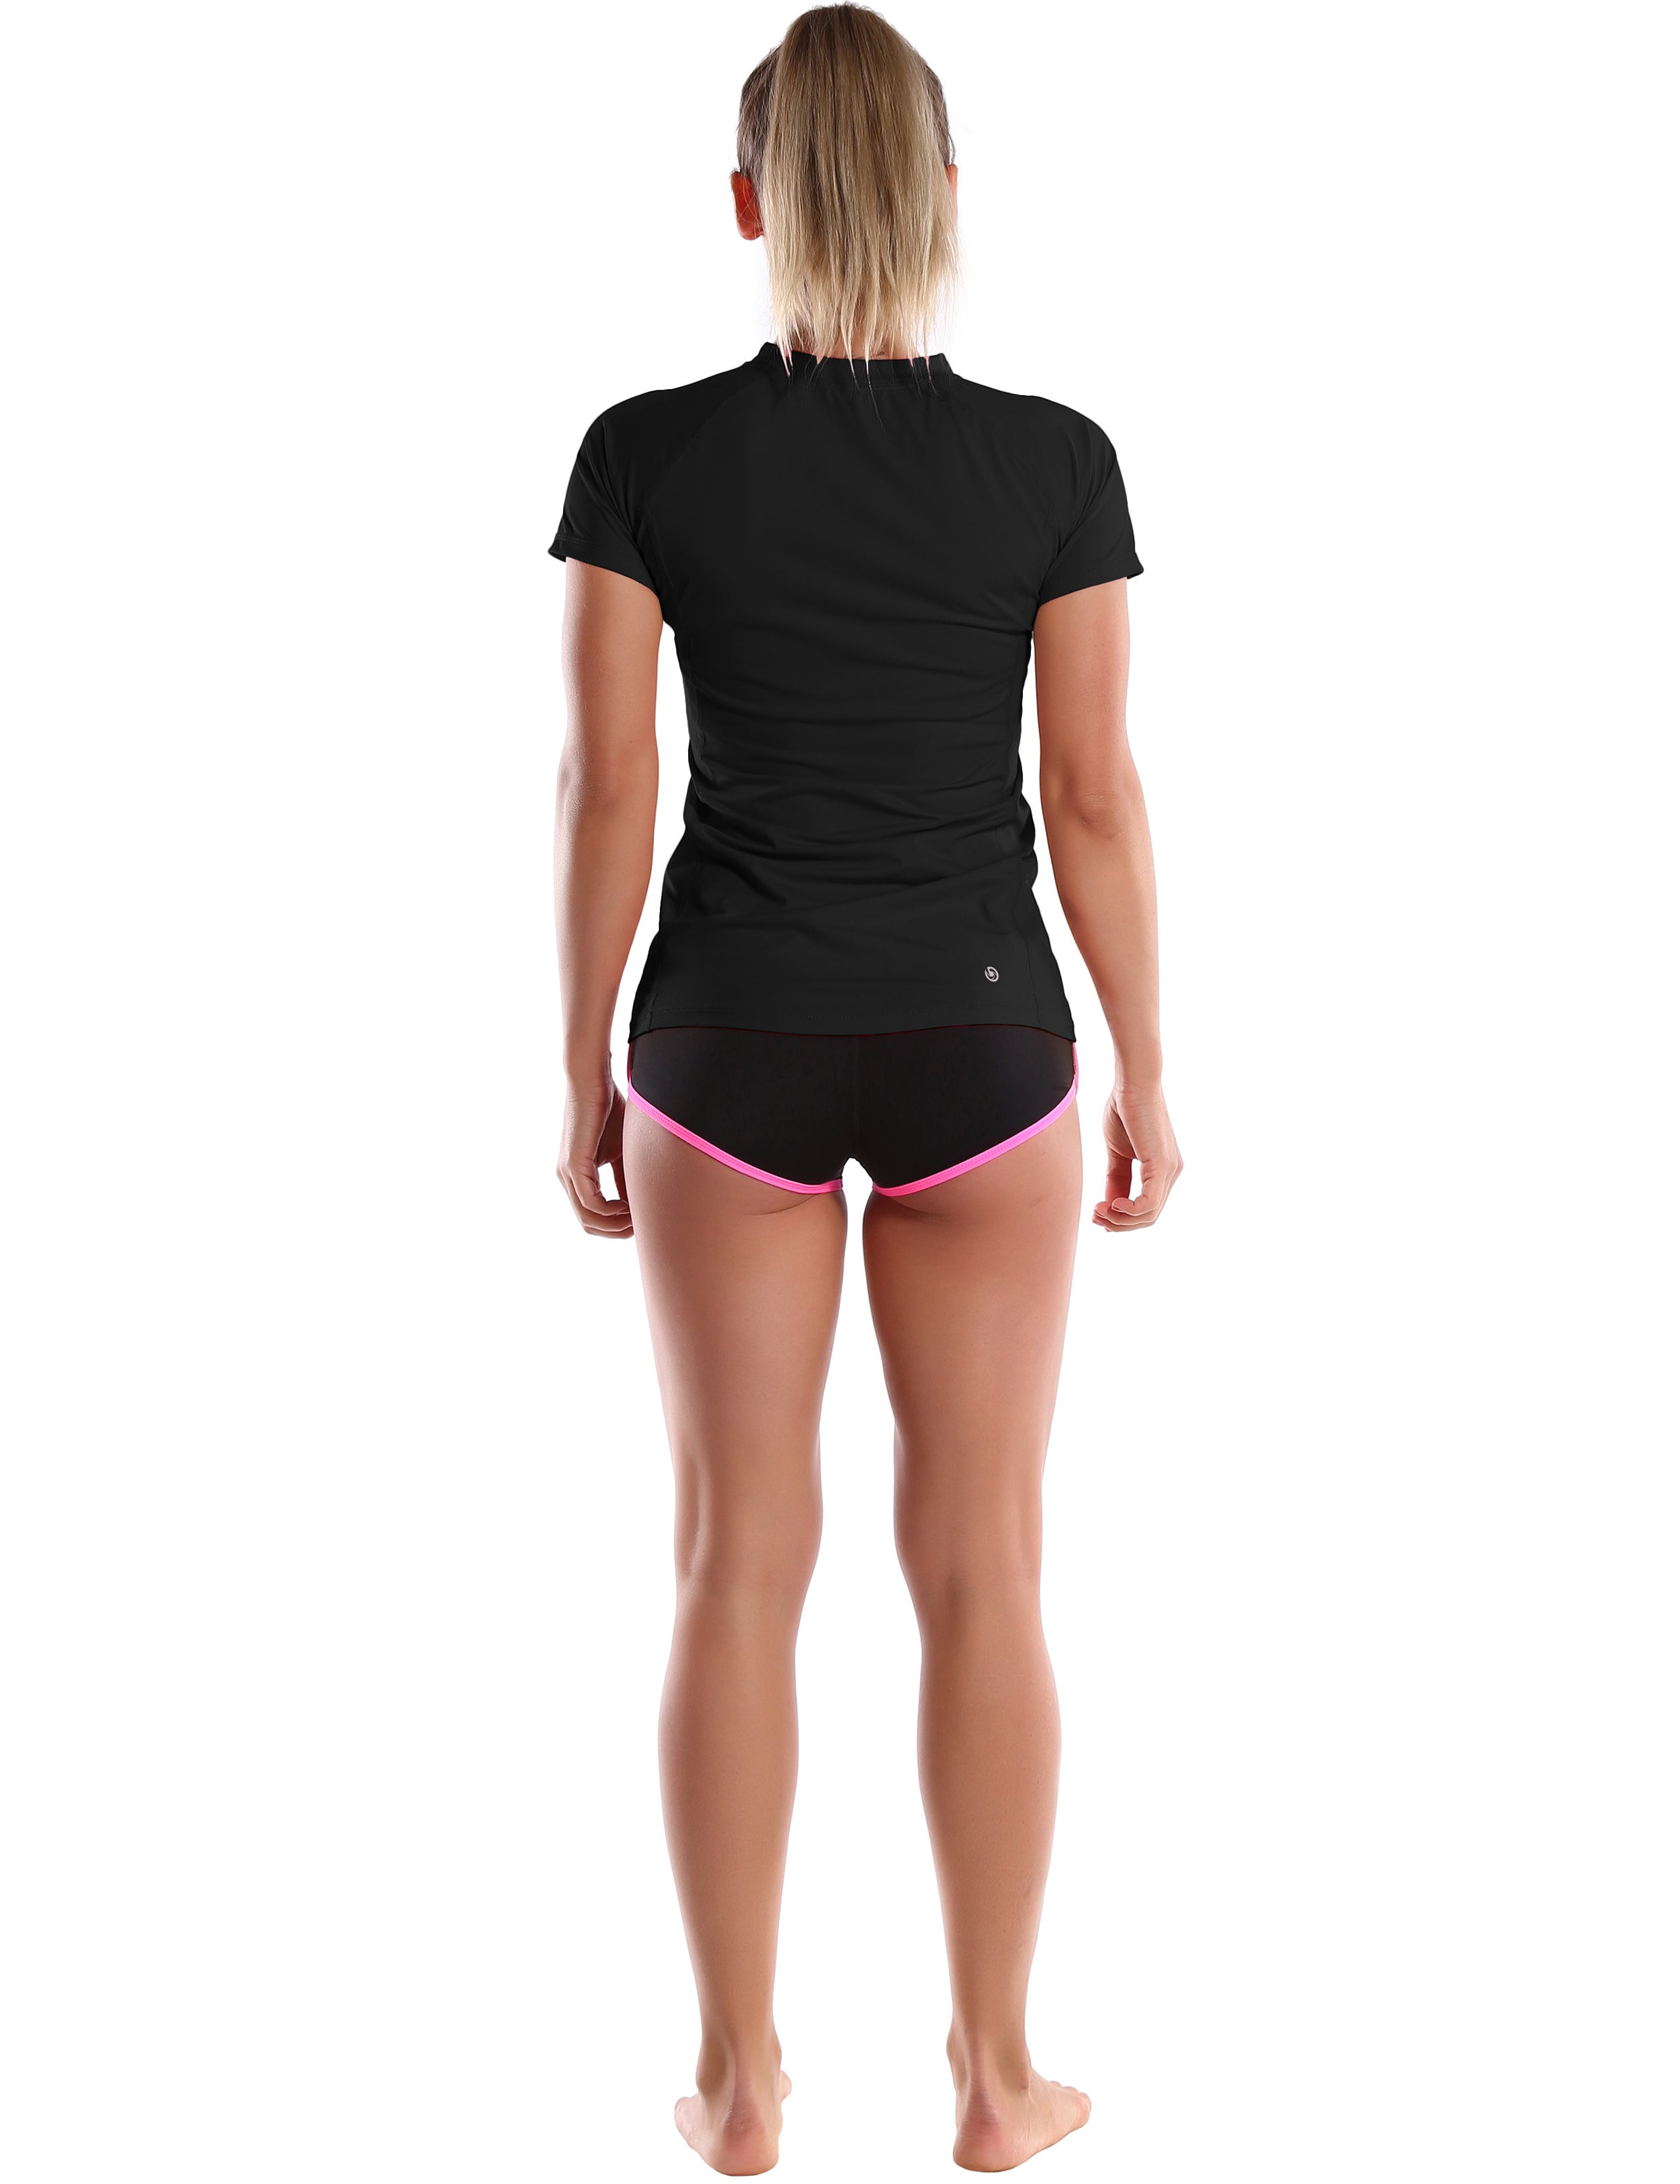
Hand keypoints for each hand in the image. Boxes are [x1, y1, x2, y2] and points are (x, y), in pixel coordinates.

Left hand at [558, 1074, 631, 1237]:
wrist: (593, 1081)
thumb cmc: (609, 1109)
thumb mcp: (623, 1151)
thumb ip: (626, 1177)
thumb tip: (640, 1204)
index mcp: (577, 1175)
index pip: (593, 1215)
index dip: (617, 1226)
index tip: (642, 1224)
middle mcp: (567, 1178)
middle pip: (589, 1224)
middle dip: (616, 1232)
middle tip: (643, 1230)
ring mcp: (567, 1173)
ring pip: (588, 1218)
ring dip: (616, 1225)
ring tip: (640, 1221)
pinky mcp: (573, 1165)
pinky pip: (591, 1203)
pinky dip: (612, 1212)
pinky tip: (630, 1208)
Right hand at [1093, 1080, 1181, 1230]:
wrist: (1132, 1083)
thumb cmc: (1124, 1110)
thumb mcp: (1117, 1152)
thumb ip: (1117, 1178)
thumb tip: (1110, 1205)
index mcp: (1162, 1170)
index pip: (1145, 1208)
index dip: (1120, 1218)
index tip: (1096, 1214)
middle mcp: (1171, 1172)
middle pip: (1148, 1217)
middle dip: (1118, 1223)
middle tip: (1095, 1217)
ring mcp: (1169, 1170)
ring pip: (1148, 1215)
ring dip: (1120, 1219)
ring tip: (1098, 1211)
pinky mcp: (1162, 1165)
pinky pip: (1149, 1203)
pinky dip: (1129, 1211)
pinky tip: (1112, 1205)